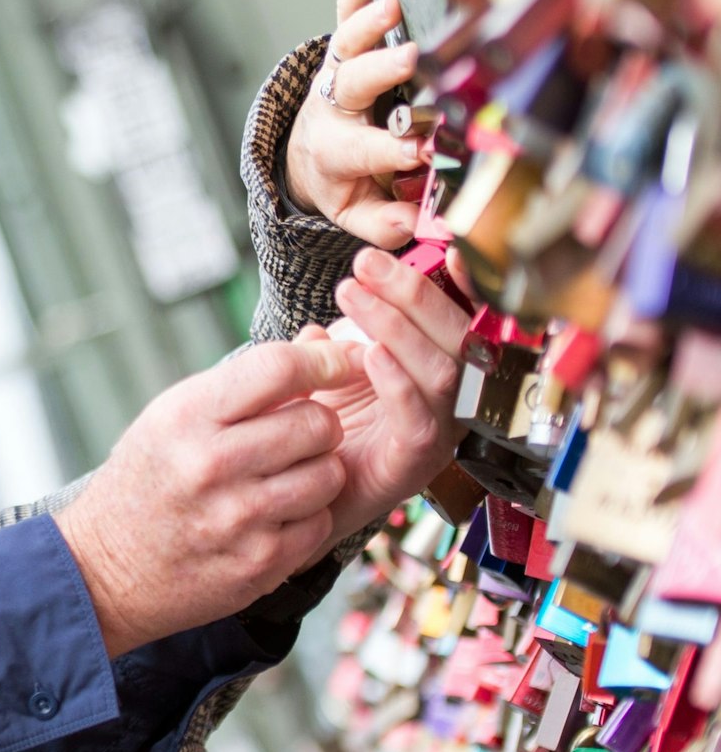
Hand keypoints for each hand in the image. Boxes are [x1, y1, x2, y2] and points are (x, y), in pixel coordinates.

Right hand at [54, 340, 359, 655]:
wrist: (105, 568)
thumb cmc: (149, 479)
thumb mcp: (173, 418)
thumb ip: (243, 383)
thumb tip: (324, 343)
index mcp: (187, 418)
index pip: (279, 369)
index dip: (323, 361)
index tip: (336, 364)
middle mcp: (211, 466)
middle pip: (316, 423)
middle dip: (319, 424)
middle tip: (297, 434)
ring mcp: (237, 519)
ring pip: (329, 475)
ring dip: (318, 472)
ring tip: (286, 476)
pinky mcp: (258, 564)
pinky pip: (320, 522)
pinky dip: (307, 516)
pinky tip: (275, 515)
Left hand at [285, 0, 426, 245]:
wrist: (311, 159)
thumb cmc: (347, 182)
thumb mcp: (357, 213)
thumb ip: (385, 221)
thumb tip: (415, 221)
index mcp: (339, 153)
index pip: (369, 151)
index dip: (395, 150)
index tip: (424, 148)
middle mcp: (334, 110)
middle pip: (354, 88)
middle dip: (380, 72)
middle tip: (411, 59)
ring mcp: (336, 76)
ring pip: (347, 47)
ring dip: (367, 24)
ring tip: (391, 4)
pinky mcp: (340, 52)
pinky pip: (343, 14)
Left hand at [300, 246, 470, 546]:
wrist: (297, 502)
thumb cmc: (316, 436)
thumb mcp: (320, 380)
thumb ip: (326, 352)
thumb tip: (313, 330)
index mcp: (432, 373)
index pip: (454, 320)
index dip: (449, 286)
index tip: (427, 249)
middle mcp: (446, 401)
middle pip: (454, 338)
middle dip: (412, 294)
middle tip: (365, 265)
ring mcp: (437, 432)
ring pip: (441, 371)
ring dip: (398, 326)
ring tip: (354, 295)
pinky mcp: (416, 463)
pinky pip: (420, 419)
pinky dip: (398, 383)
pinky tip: (370, 355)